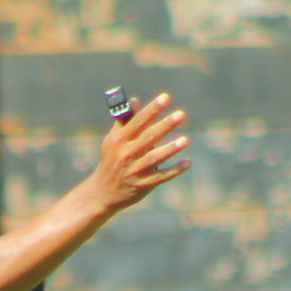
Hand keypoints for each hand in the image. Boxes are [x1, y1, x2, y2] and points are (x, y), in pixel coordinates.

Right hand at [87, 93, 192, 213]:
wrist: (102, 193)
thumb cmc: (111, 161)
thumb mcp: (112, 141)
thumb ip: (124, 121)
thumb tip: (135, 101)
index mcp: (118, 140)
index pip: (137, 121)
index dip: (152, 109)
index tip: (165, 97)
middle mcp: (126, 154)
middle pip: (148, 138)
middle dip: (164, 126)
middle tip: (180, 115)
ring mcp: (134, 171)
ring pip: (155, 158)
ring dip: (170, 149)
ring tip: (185, 140)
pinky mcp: (142, 185)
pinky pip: (161, 176)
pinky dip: (175, 170)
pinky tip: (188, 162)